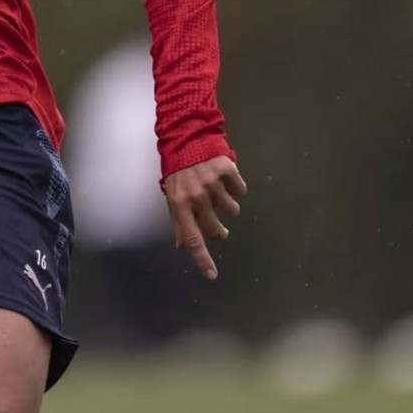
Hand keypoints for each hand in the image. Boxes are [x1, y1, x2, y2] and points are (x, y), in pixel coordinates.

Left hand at [163, 156, 246, 280]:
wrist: (187, 137)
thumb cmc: (178, 170)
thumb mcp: (172, 195)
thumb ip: (179, 220)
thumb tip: (182, 245)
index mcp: (179, 204)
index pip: (191, 238)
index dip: (201, 259)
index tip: (212, 275)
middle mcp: (196, 196)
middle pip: (216, 229)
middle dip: (219, 230)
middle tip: (217, 221)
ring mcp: (212, 183)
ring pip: (232, 210)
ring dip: (228, 205)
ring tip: (218, 192)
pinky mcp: (227, 170)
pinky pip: (241, 190)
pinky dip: (237, 188)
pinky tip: (227, 180)